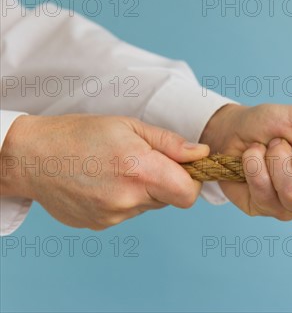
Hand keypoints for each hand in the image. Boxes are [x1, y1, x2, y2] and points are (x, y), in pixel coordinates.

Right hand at [0, 114, 208, 229]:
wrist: (31, 157)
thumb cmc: (80, 134)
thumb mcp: (128, 126)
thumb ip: (169, 143)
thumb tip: (201, 154)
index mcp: (140, 171)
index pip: (189, 193)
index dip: (191, 180)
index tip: (181, 166)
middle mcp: (128, 199)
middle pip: (170, 199)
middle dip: (166, 181)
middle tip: (143, 161)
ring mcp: (113, 216)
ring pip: (149, 206)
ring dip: (144, 190)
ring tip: (117, 169)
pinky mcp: (101, 224)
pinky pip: (128, 213)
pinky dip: (124, 199)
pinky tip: (103, 182)